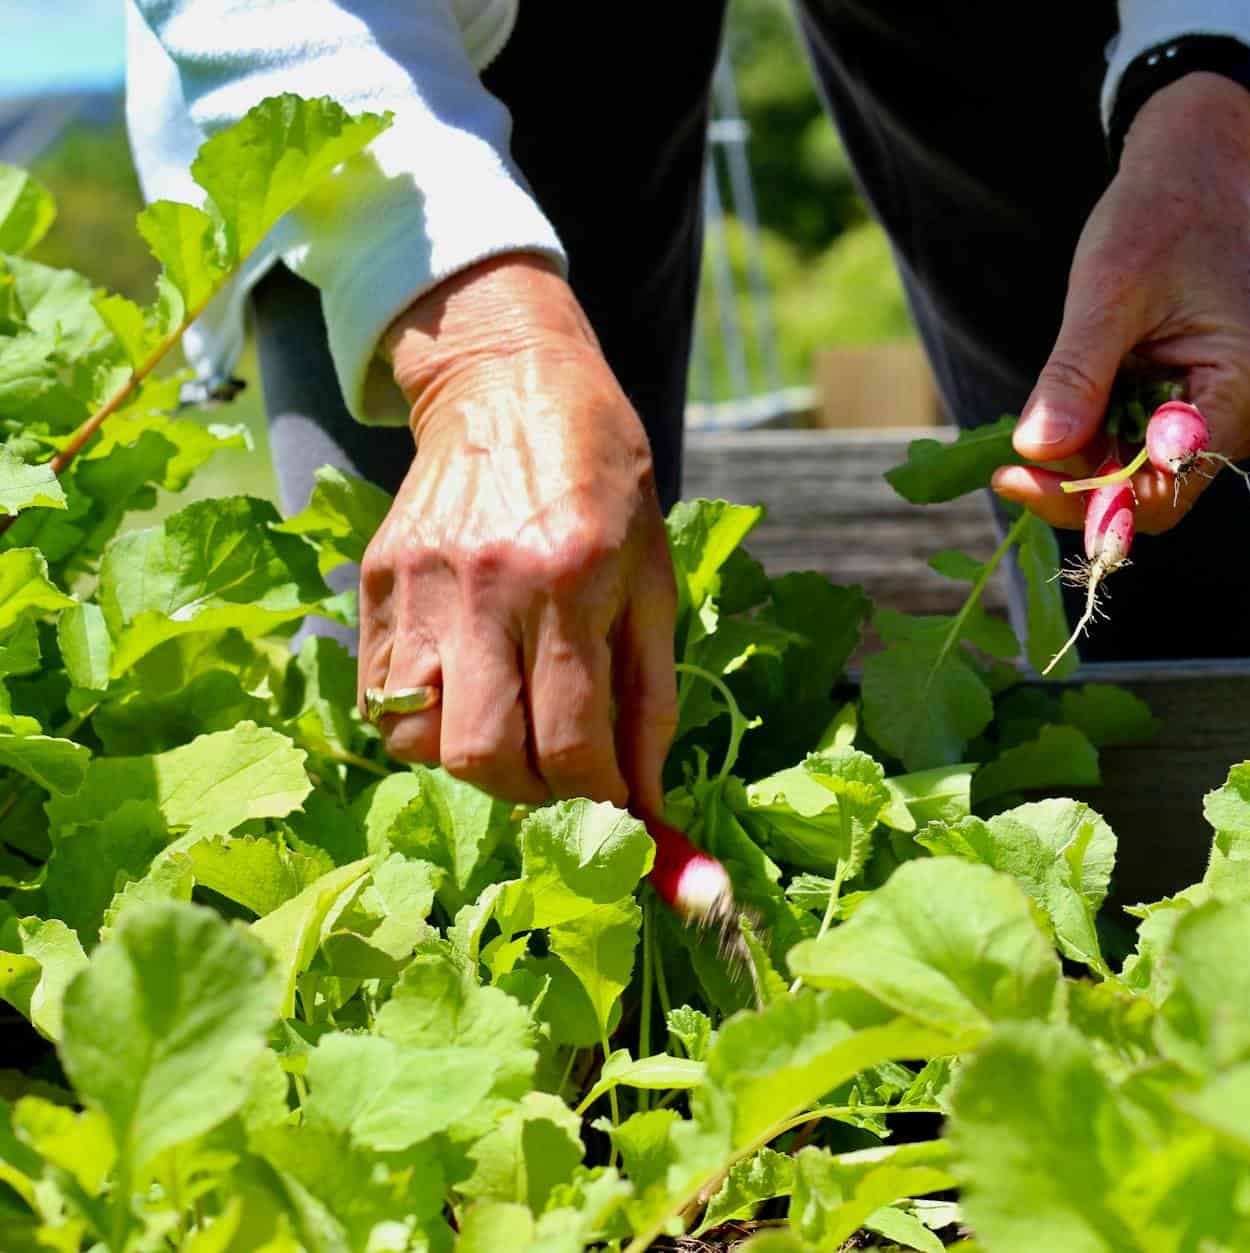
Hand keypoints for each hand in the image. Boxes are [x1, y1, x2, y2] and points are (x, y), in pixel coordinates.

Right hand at [358, 253, 678, 809]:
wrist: (509, 381)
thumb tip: (646, 804)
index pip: (572, 744)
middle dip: (534, 794)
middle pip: (485, 758)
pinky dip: (423, 722)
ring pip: (420, 741)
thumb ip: (650, 696)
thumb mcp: (654, 579)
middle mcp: (487, 586)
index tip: (620, 813)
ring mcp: (418, 585)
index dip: (601, 803)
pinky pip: (380, 697)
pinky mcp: (374, 582)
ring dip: (473, 760)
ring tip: (514, 726)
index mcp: (573, 580)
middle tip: (565, 775)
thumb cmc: (605, 480)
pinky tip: (467, 691)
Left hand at [993, 73, 1249, 532]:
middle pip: (1151, 495)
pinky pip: (1132, 449)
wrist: (1190, 183)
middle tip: (1005, 470)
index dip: (1090, 497)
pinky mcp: (1186, 415)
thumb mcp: (1109, 292)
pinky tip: (1050, 426)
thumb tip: (1035, 448)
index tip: (1014, 476)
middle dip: (1077, 489)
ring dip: (1077, 469)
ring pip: (1136, 478)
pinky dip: (1087, 445)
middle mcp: (1239, 421)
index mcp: (1241, 391)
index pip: (1164, 486)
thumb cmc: (1159, 222)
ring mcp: (1215, 422)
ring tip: (1017, 450)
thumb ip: (1077, 373)